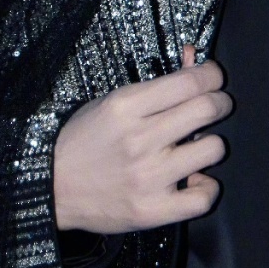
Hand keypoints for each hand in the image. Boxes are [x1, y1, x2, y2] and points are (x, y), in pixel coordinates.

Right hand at [53, 45, 230, 233]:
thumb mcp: (112, 101)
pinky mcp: (152, 209)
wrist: (49, 187)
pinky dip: (206, 187)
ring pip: (213, 149)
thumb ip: (157, 83)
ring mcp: (148, 177)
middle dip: (219, 103)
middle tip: (214, 106)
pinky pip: (203, 197)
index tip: (213, 78)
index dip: (212, 75)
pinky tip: (194, 179)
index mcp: (126, 107)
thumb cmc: (82, 140)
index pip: (191, 82)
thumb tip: (194, 58)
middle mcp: (140, 140)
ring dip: (210, 144)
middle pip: (207, 109)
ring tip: (195, 146)